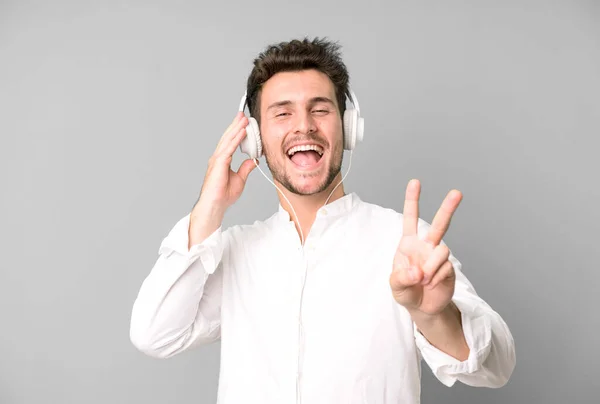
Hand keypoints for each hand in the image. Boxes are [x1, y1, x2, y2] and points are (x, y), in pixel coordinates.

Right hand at [197, 112, 257, 210]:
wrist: (215, 205)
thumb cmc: (223, 195)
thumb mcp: (240, 179)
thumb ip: (245, 168)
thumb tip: (253, 160)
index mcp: (222, 160)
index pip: (230, 142)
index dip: (237, 131)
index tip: (244, 122)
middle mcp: (218, 157)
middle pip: (228, 137)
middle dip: (236, 125)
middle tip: (243, 114)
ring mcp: (217, 160)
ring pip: (228, 140)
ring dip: (236, 128)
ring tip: (244, 119)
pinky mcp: (218, 163)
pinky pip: (228, 148)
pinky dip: (236, 139)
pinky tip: (242, 132)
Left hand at [389, 179, 462, 315]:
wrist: (422, 308)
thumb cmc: (406, 291)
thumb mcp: (395, 286)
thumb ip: (401, 278)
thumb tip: (417, 271)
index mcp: (409, 243)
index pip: (411, 218)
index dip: (412, 200)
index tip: (415, 182)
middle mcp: (426, 246)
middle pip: (439, 224)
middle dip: (448, 208)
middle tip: (457, 193)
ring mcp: (439, 257)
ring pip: (442, 249)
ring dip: (430, 266)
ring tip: (423, 279)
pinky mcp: (449, 268)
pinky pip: (445, 268)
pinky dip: (435, 278)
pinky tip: (431, 285)